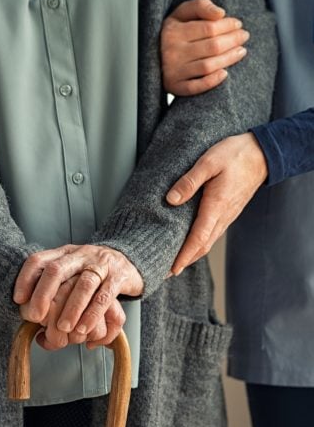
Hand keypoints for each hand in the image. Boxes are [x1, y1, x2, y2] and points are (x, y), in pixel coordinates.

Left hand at [14, 244, 142, 336]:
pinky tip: (84, 329)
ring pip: (84, 284)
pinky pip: (105, 296)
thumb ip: (54, 290)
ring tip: (63, 329)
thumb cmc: (93, 273)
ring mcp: (101, 264)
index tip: (18, 299)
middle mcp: (81, 255)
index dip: (26, 278)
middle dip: (43, 294)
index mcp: (64, 253)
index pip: (39, 260)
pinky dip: (93, 314)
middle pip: (57, 270)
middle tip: (36, 317)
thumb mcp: (72, 272)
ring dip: (71, 308)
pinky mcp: (119, 276)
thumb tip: (34, 323)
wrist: (131, 260)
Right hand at [161, 0, 248, 95]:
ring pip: (207, 66)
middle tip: (244, 37)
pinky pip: (196, 87)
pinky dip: (212, 81)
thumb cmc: (173, 32)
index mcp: (173, 31)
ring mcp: (173, 71)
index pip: (209, 28)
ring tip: (241, 51)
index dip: (228, 25)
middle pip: (212, 47)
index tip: (238, 24)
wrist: (152, 56)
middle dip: (232, 40)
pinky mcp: (175, 87)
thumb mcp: (181, 13)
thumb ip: (200, 6)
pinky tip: (225, 74)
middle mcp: (172, 52)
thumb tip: (221, 14)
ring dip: (229, 59)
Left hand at [166, 133, 267, 273]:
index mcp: (216, 206)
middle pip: (202, 247)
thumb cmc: (235, 155)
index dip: (184, 256)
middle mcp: (222, 216)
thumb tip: (171, 200)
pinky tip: (190, 244)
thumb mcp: (209, 162)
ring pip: (207, 242)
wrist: (261, 153)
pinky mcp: (227, 213)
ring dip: (191, 255)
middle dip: (184, 261)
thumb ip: (189, 181)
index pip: (198, 239)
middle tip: (165, 272)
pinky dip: (199, 244)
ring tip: (174, 263)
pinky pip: (212, 234)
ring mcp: (227, 216)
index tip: (172, 269)